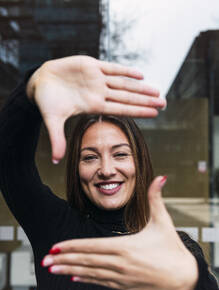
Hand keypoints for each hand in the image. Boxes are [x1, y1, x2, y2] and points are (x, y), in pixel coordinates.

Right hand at [26, 55, 165, 161]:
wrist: (40, 82)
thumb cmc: (47, 102)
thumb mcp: (52, 120)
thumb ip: (57, 139)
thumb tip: (56, 161)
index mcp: (93, 106)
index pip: (121, 109)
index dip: (138, 111)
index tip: (155, 114)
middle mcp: (99, 93)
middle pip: (127, 97)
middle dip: (145, 100)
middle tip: (164, 103)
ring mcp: (97, 79)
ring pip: (123, 83)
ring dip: (140, 86)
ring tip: (157, 90)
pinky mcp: (91, 65)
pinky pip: (112, 68)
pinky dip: (125, 70)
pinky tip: (140, 74)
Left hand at [42, 176, 197, 289]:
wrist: (184, 278)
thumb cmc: (172, 248)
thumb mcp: (163, 221)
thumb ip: (156, 198)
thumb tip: (160, 177)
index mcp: (125, 246)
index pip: (91, 246)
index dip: (72, 246)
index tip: (55, 246)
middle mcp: (119, 263)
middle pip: (86, 261)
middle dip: (64, 260)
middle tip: (44, 260)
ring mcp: (121, 277)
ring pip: (90, 273)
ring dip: (70, 270)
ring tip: (52, 270)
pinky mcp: (125, 286)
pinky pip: (100, 282)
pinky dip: (86, 279)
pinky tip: (74, 278)